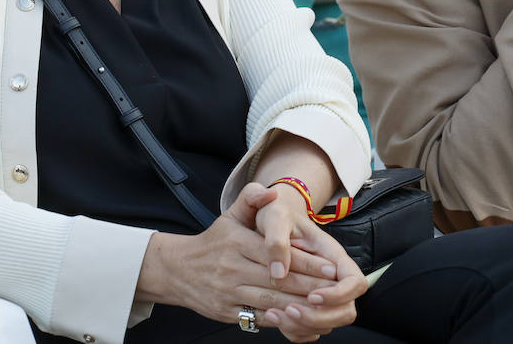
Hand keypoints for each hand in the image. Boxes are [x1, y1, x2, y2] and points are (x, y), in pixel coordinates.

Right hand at [135, 184, 341, 331]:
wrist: (177, 269)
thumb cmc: (213, 241)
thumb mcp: (230, 215)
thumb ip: (251, 198)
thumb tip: (273, 193)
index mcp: (238, 243)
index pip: (277, 255)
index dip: (306, 263)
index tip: (330, 268)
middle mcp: (233, 268)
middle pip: (278, 280)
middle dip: (309, 286)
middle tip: (335, 289)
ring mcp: (229, 292)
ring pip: (270, 301)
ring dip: (299, 305)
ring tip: (324, 305)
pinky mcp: (225, 312)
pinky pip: (256, 318)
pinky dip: (278, 319)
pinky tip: (298, 319)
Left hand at [250, 184, 367, 340]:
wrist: (271, 218)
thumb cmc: (277, 215)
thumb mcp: (275, 217)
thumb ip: (277, 240)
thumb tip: (279, 272)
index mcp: (331, 255)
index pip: (355, 282)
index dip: (339, 294)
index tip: (312, 295)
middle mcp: (331, 277)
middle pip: (347, 309)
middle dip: (320, 317)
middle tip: (291, 310)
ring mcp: (322, 292)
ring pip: (329, 323)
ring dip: (305, 326)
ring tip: (277, 314)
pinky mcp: (307, 303)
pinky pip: (310, 328)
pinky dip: (295, 330)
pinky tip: (275, 317)